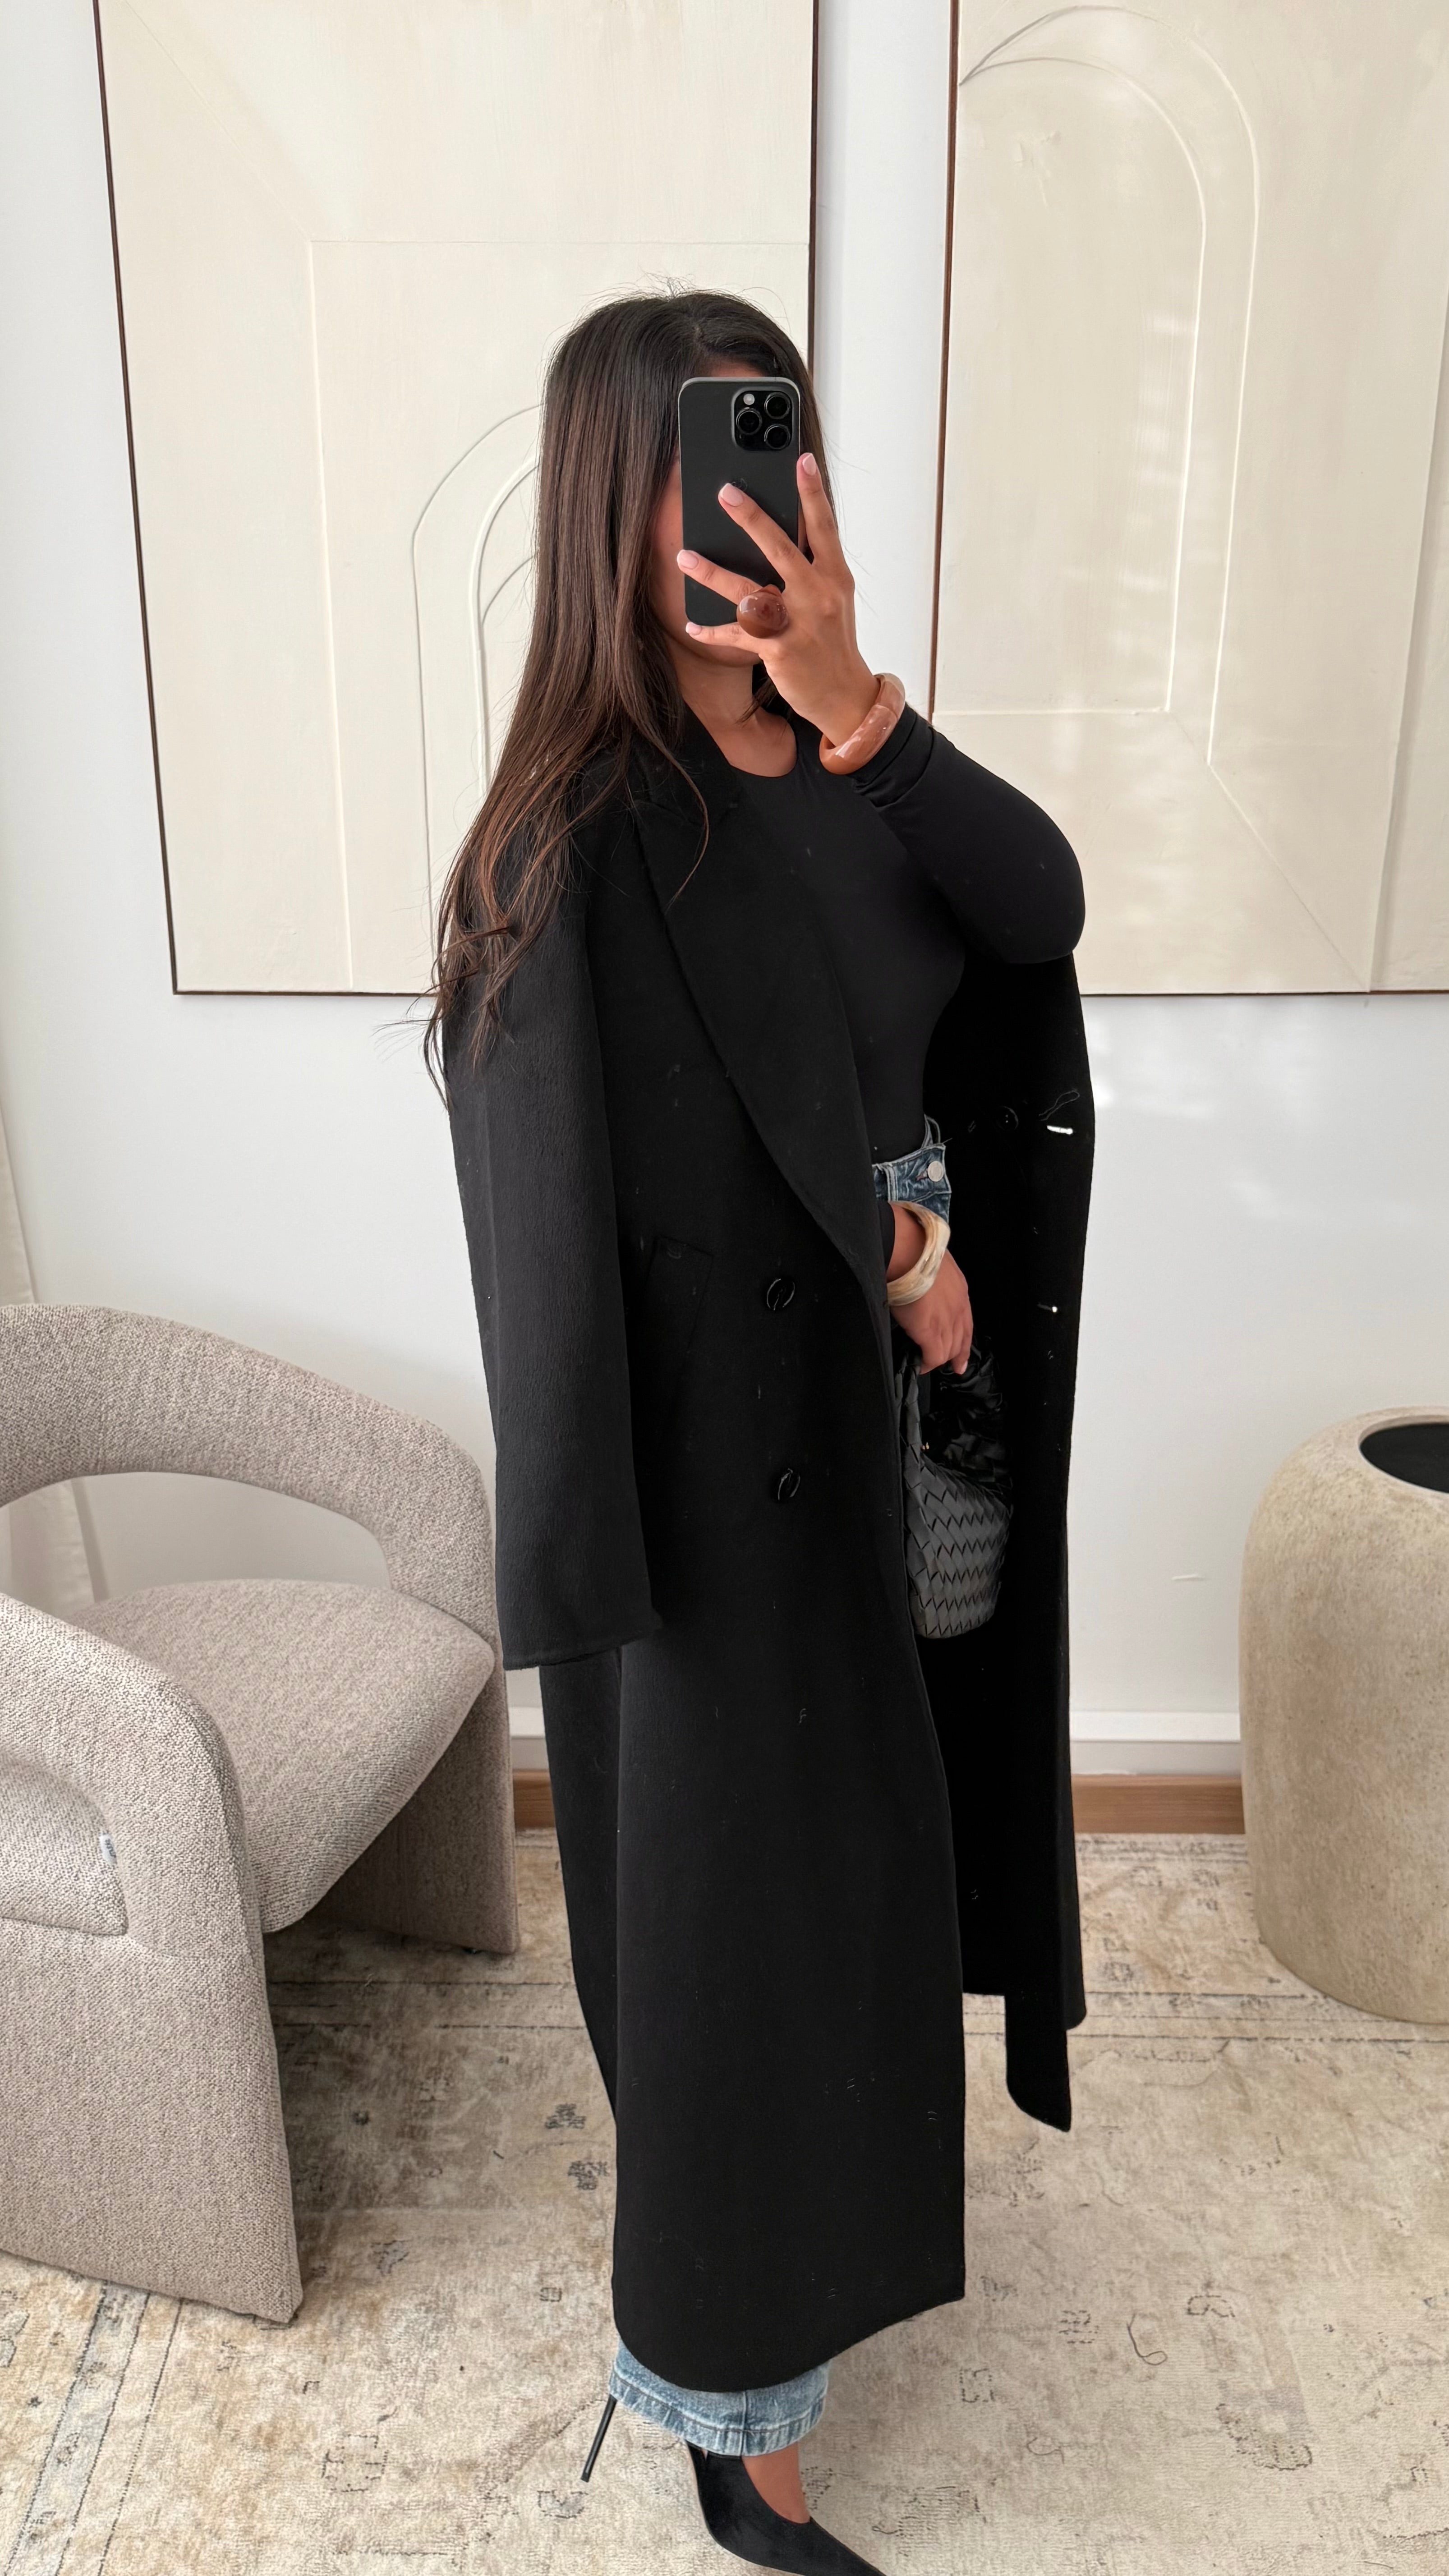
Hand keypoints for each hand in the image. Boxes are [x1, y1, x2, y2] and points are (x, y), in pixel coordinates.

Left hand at [676, 454, 878, 747]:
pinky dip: (712, 631)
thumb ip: (813, 566)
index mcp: (835, 577)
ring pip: (748, 591)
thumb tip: (782, 532)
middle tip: (725, 493)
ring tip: (684, 557)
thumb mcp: (834, 598)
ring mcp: (798, 623)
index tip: (802, 460)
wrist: (845, 695)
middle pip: (781, 549)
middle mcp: (818, 596)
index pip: (824, 527)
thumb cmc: (833, 640)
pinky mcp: (778, 650)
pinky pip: (737, 634)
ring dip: (712, 573)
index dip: (813, 492)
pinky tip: (692, 625)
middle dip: (751, 518)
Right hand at [896, 1252, 973, 1375]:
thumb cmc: (914, 1250)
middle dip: (954, 1355)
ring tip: (926, 1364)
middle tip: (948, 1365)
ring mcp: (946, 1321)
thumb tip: (921, 1287)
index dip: (964, 1342)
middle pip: (960, 1340)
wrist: (908, 1251)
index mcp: (959, 1291)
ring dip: (937, 1359)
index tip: (961, 1358)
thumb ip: (933, 1281)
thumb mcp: (933, 1265)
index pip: (966, 1323)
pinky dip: (926, 1364)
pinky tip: (919, 1365)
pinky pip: (933, 1357)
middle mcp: (958, 1309)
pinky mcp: (931, 1332)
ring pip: (948, 1350)